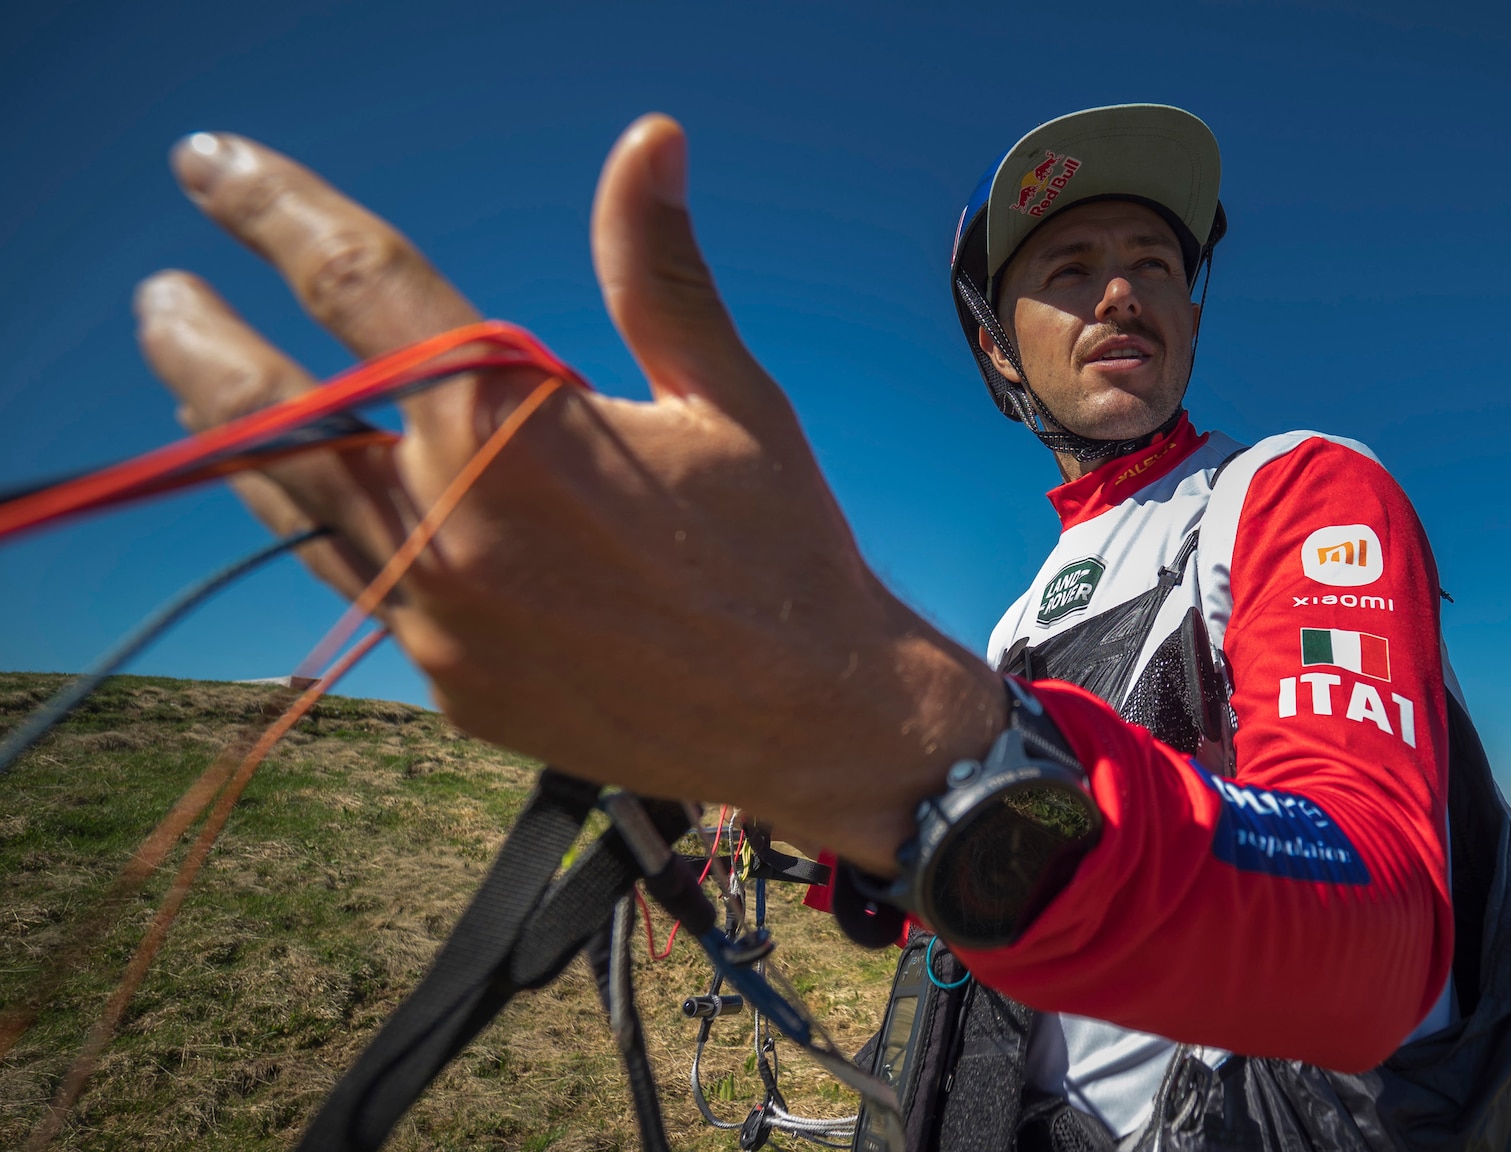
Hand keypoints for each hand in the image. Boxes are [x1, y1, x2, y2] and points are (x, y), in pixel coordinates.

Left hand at [134, 115, 1007, 871]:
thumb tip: (646, 140)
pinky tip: (322, 503)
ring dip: (239, 444)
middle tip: (165, 300)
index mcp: (516, 431)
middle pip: (276, 415)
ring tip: (201, 394)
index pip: (361, 285)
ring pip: (295, 512)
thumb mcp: (727, 394)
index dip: (275, 211)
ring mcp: (441, 620)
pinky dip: (327, 530)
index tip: (215, 167)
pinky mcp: (454, 684)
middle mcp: (453, 527)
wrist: (820, 717)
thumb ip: (657, 270)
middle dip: (203, 345)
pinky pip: (361, 590)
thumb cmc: (786, 543)